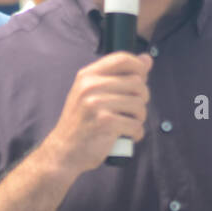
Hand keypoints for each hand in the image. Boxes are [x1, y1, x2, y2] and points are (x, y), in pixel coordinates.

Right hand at [41, 51, 152, 176]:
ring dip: (139, 118)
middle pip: (137, 82)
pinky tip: (126, 136)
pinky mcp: (106, 123)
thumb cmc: (82, 122)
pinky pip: (136, 125)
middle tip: (132, 110)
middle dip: (142, 98)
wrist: (64, 151)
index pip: (123, 59)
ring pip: (139, 104)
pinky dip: (136, 133)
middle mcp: (91, 87)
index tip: (141, 79)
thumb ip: (119, 76)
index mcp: (87, 76)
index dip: (139, 67)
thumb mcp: (92, 93)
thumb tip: (147, 59)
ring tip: (128, 124)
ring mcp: (97, 104)